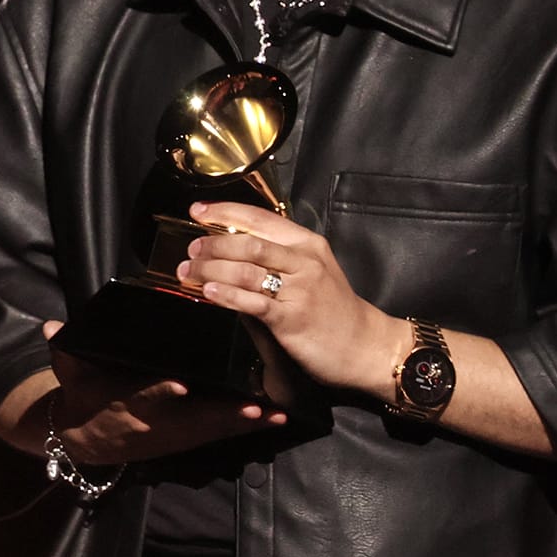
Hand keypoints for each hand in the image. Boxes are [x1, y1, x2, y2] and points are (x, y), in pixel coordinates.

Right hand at [41, 320, 284, 463]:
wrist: (86, 439)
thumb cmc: (82, 398)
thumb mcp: (70, 377)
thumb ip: (64, 354)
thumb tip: (50, 328)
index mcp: (126, 404)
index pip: (144, 396)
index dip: (162, 392)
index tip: (181, 385)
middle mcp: (156, 423)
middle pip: (193, 420)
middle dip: (223, 415)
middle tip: (254, 406)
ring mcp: (173, 433)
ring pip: (213, 429)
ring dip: (245, 422)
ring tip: (276, 413)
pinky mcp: (186, 438)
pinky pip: (220, 433)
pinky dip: (247, 426)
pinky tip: (276, 418)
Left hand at [175, 201, 394, 398]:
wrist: (366, 346)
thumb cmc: (334, 310)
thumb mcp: (313, 273)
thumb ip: (278, 260)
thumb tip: (231, 255)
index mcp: (307, 244)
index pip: (260, 218)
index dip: (225, 212)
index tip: (197, 211)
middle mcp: (304, 261)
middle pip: (248, 243)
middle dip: (212, 244)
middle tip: (191, 250)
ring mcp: (300, 289)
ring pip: (246, 270)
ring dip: (211, 269)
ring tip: (190, 271)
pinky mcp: (292, 318)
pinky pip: (253, 302)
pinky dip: (227, 294)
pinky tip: (209, 291)